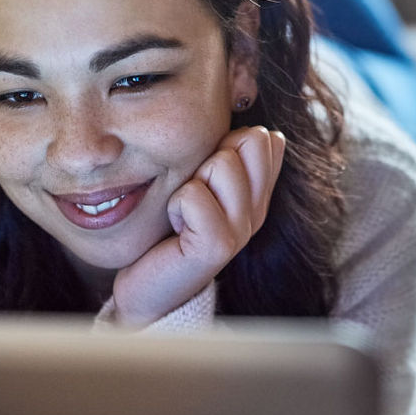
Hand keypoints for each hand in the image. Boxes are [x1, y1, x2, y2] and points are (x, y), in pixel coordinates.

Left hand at [110, 126, 287, 327]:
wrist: (149, 289)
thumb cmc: (169, 230)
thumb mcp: (201, 184)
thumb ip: (227, 157)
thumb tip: (257, 125)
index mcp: (257, 194)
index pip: (267, 140)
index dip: (230, 143)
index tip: (209, 175)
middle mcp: (257, 211)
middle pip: (250, 141)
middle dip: (211, 158)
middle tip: (194, 194)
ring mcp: (242, 230)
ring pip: (223, 163)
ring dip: (191, 182)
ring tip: (183, 213)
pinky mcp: (218, 246)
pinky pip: (194, 195)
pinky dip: (176, 206)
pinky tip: (176, 228)